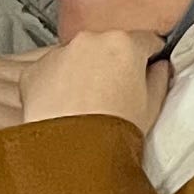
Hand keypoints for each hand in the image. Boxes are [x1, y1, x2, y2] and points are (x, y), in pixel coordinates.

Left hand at [19, 28, 167, 132]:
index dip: (149, 56)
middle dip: (112, 64)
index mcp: (124, 44)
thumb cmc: (114, 131)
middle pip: (107, 46)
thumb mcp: (151, 107)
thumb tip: (159, 68)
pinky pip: (50, 72)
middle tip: (115, 94)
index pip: (146, 40)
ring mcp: (58, 54)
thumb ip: (159, 79)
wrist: (73, 152)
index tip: (147, 68)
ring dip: (83, 73)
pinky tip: (65, 108)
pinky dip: (57, 85)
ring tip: (86, 105)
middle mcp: (89, 41)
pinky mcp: (34, 71)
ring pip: (77, 58)